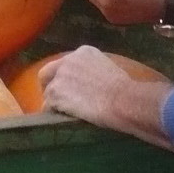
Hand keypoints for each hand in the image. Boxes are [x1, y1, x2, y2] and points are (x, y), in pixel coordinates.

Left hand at [40, 45, 173, 148]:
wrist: (123, 100)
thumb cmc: (125, 90)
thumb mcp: (110, 70)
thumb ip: (95, 72)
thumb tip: (92, 84)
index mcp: (84, 52)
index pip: (65, 63)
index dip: (65, 77)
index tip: (69, 88)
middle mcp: (68, 60)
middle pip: (48, 73)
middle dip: (50, 86)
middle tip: (56, 101)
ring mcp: (60, 76)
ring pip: (48, 92)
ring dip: (55, 103)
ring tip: (64, 115)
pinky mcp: (55, 93)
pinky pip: (48, 106)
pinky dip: (53, 114)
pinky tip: (62, 120)